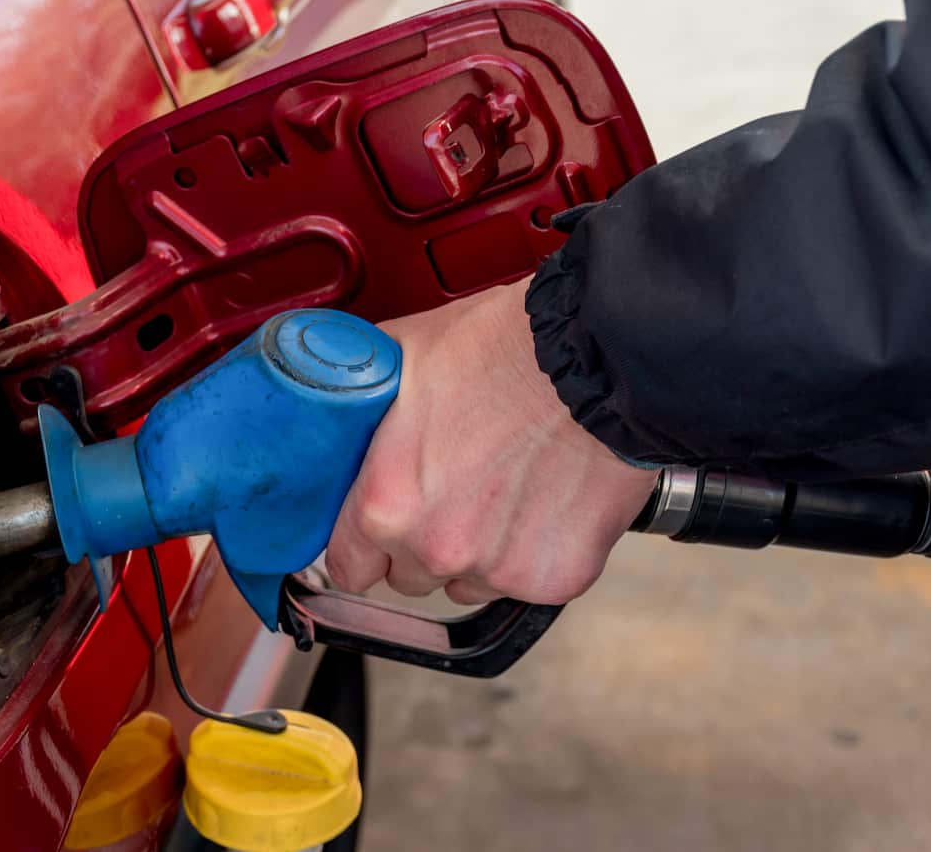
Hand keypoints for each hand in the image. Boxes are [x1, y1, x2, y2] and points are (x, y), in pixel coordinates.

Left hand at [325, 282, 656, 604]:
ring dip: (477, 553)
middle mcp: (436, 548)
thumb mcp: (400, 356)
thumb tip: (333, 405)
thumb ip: (359, 403)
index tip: (379, 529)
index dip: (363, 546)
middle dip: (421, 545)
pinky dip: (535, 551)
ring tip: (503, 490)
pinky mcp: (555, 578)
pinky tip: (545, 500)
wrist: (597, 355)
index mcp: (385, 505)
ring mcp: (499, 569)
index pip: (349, 567)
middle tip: (452, 490)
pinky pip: (529, 582)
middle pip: (409, 578)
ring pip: (468, 583)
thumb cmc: (504, 348)